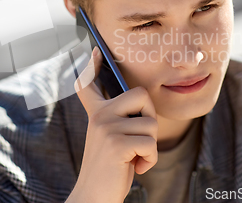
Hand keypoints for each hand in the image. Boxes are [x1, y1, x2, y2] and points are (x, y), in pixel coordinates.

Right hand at [66, 47, 157, 202]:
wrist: (95, 196)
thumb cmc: (110, 168)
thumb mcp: (111, 139)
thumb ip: (119, 119)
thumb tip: (139, 98)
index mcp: (96, 113)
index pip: (90, 84)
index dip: (92, 66)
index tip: (96, 52)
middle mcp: (98, 115)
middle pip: (142, 95)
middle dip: (151, 119)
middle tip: (140, 139)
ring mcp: (106, 127)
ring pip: (151, 124)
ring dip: (151, 147)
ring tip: (135, 158)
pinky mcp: (116, 143)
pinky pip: (150, 143)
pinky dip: (150, 159)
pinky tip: (137, 166)